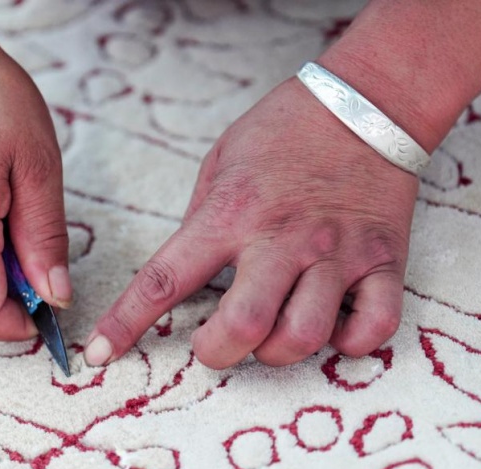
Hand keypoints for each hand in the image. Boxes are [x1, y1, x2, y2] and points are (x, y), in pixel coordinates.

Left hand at [85, 78, 417, 367]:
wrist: (366, 102)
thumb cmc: (284, 130)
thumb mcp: (220, 164)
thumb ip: (201, 222)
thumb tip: (189, 275)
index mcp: (230, 214)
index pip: (164, 279)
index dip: (125, 324)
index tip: (99, 353)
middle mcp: (281, 239)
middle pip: (242, 327)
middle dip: (217, 353)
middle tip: (216, 345)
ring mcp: (335, 253)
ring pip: (304, 337)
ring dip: (277, 352)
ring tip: (273, 333)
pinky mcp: (382, 261)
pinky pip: (373, 328)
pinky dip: (349, 343)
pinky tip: (334, 327)